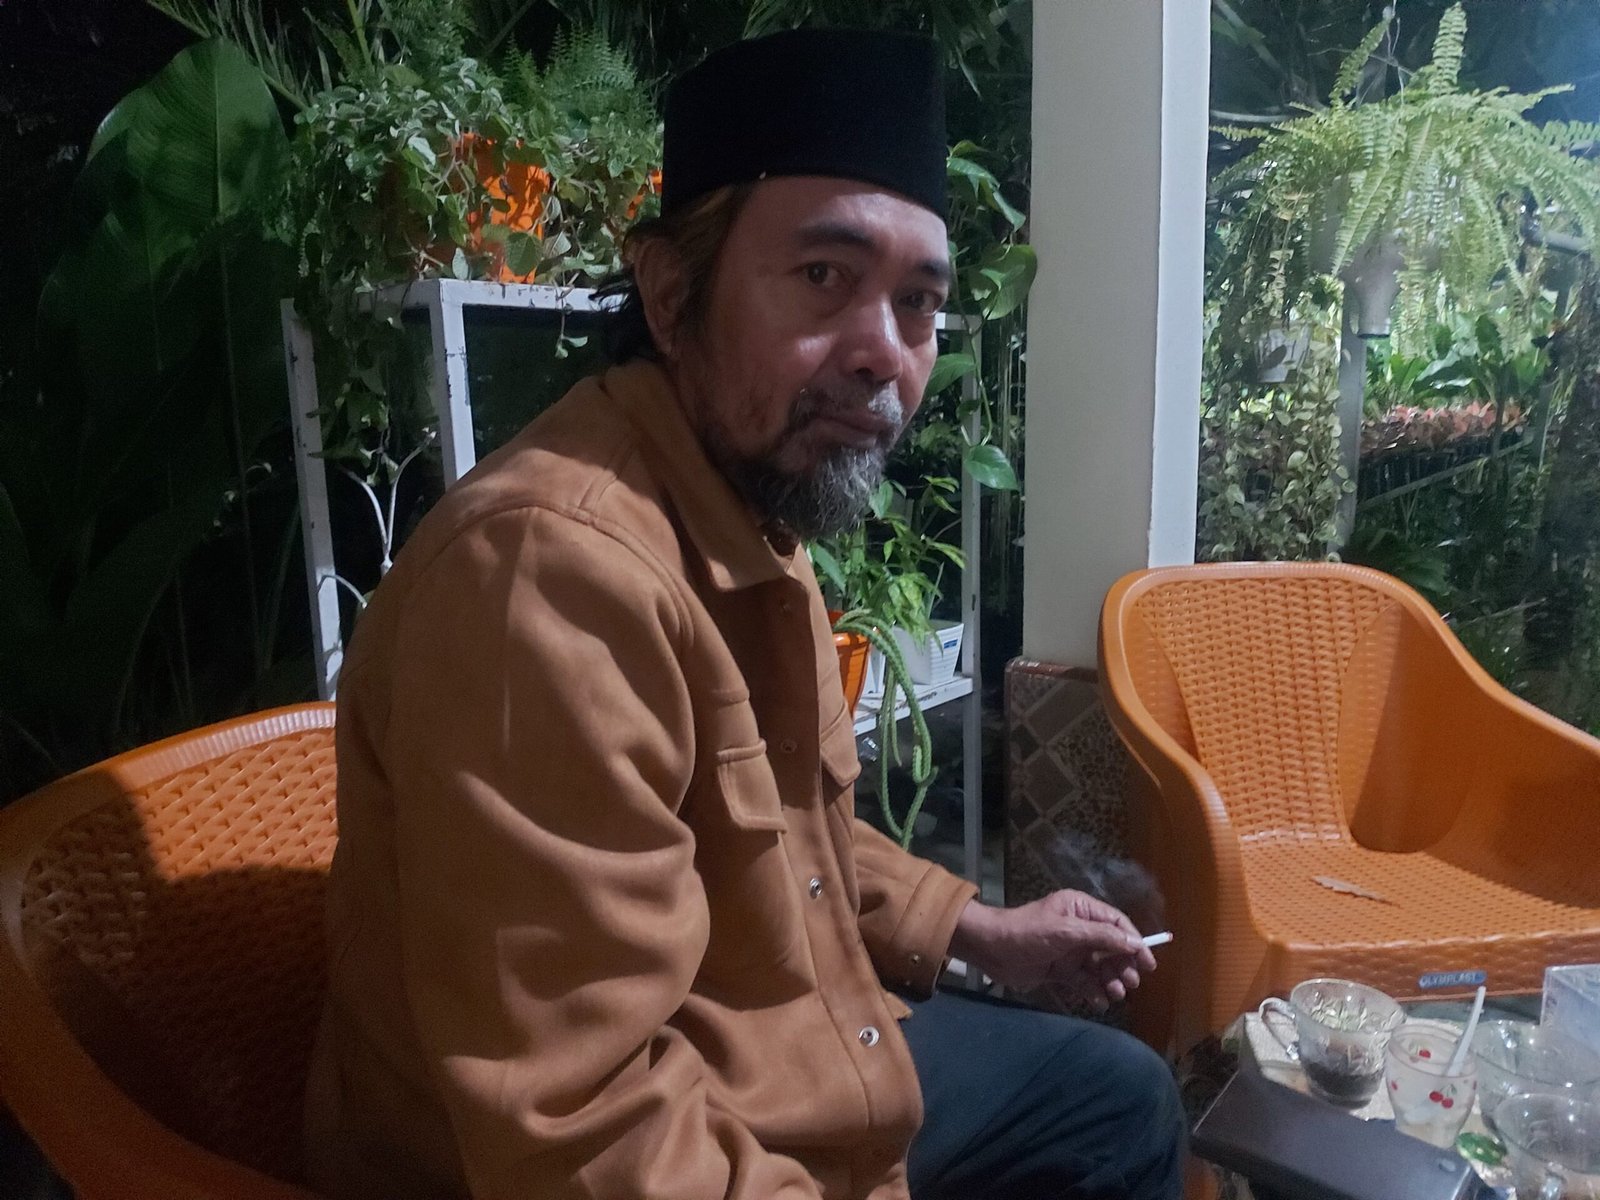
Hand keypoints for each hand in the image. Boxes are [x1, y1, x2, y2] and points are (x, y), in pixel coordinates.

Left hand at [948, 891, 1155, 1011]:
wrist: (990, 950)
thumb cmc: (1027, 932)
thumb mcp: (1066, 931)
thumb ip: (1101, 937)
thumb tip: (1135, 943)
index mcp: (1081, 909)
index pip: (1117, 923)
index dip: (1135, 942)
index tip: (1148, 963)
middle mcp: (1079, 928)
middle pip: (1112, 948)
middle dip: (1123, 966)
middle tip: (1130, 983)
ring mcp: (1070, 951)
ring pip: (1100, 968)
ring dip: (1110, 981)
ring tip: (1115, 994)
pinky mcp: (1060, 970)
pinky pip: (1084, 981)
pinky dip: (1093, 992)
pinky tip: (1098, 1001)